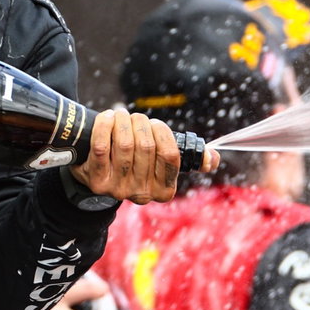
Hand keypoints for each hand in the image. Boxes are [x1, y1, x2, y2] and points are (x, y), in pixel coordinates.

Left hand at [68, 109, 218, 203]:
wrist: (99, 176)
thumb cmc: (137, 163)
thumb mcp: (162, 165)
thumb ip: (190, 160)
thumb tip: (212, 158)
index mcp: (164, 190)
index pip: (171, 156)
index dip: (163, 133)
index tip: (156, 123)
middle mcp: (142, 194)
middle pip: (146, 147)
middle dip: (141, 123)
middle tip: (135, 117)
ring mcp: (117, 190)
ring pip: (124, 145)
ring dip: (123, 122)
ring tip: (120, 115)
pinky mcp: (96, 181)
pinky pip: (100, 147)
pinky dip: (104, 126)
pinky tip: (107, 118)